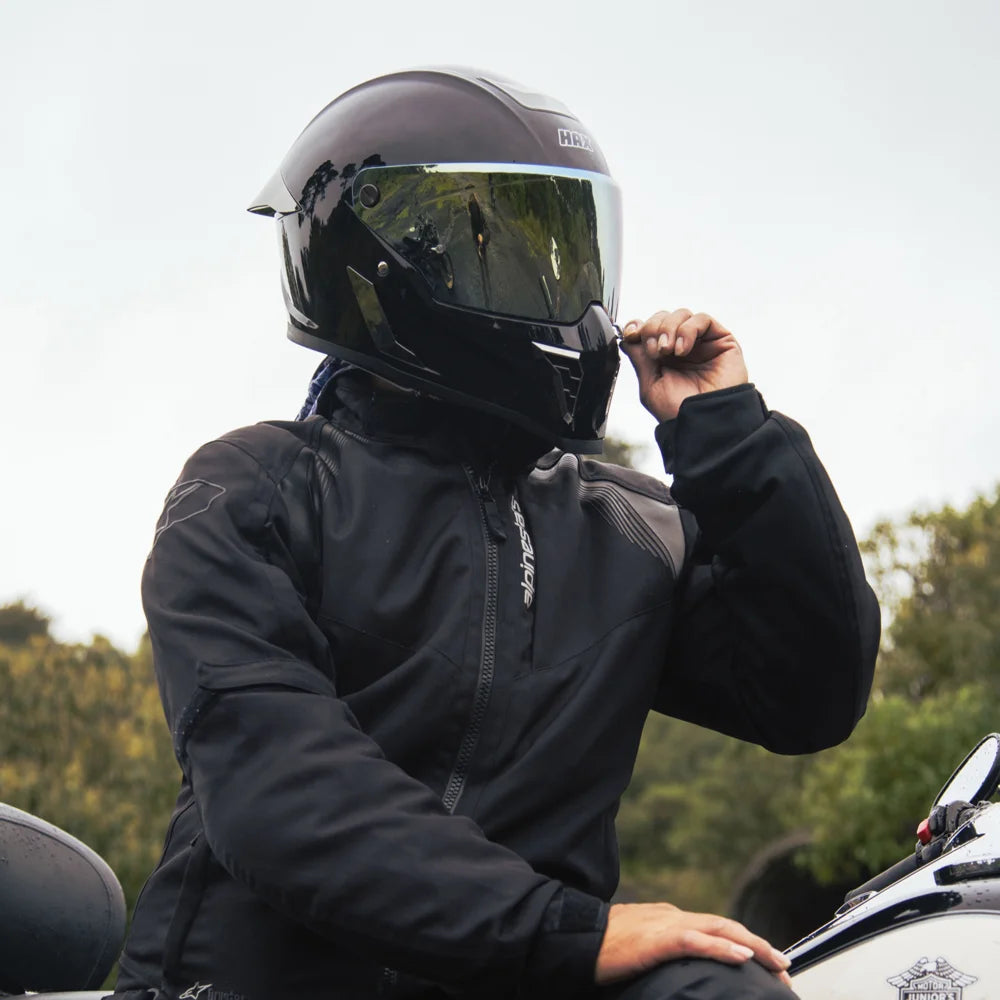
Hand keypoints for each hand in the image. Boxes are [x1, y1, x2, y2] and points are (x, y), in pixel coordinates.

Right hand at [595, 902, 791, 987]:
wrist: (576, 938)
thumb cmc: (603, 947)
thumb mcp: (641, 949)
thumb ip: (663, 951)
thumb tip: (681, 967)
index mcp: (670, 919)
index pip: (716, 928)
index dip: (744, 942)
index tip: (766, 963)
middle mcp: (674, 916)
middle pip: (725, 926)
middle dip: (759, 945)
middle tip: (785, 967)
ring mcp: (667, 924)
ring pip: (719, 928)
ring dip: (752, 945)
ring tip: (777, 962)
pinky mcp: (659, 938)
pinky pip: (697, 941)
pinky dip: (722, 946)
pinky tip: (742, 955)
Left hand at [620, 309, 748, 422]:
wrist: (704, 421)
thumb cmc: (678, 410)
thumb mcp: (650, 384)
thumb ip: (640, 358)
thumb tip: (627, 337)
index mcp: (663, 359)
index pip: (649, 329)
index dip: (638, 326)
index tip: (631, 334)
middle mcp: (682, 348)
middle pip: (662, 318)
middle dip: (652, 329)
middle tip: (655, 352)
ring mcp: (701, 343)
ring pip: (680, 314)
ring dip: (668, 328)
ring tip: (668, 351)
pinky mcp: (722, 340)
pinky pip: (702, 319)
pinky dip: (687, 330)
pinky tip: (682, 350)